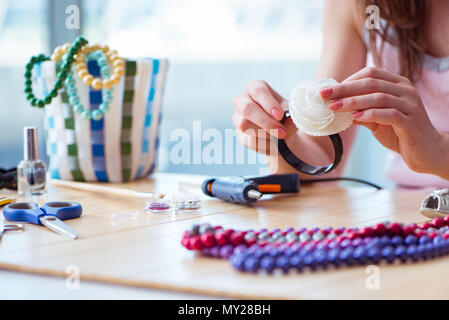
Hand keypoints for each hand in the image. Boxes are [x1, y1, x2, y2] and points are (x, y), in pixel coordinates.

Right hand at [232, 80, 295, 154]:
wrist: (280, 131)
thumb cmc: (284, 114)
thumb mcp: (290, 111)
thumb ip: (291, 114)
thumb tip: (291, 119)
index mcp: (255, 87)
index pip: (258, 91)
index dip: (269, 103)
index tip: (280, 115)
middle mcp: (242, 100)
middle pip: (247, 108)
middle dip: (265, 122)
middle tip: (282, 132)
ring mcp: (237, 117)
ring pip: (246, 127)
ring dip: (267, 134)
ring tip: (280, 136)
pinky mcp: (239, 134)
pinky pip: (248, 141)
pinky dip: (264, 144)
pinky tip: (274, 144)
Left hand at [320, 67, 443, 174]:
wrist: (427, 152)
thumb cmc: (400, 134)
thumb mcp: (376, 120)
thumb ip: (360, 111)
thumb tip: (334, 107)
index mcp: (398, 84)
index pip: (370, 74)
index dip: (347, 80)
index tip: (327, 90)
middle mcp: (405, 90)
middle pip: (371, 83)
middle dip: (344, 89)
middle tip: (324, 95)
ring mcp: (410, 105)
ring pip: (378, 97)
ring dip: (353, 102)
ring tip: (334, 107)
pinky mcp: (411, 122)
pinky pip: (389, 114)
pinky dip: (370, 114)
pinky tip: (355, 118)